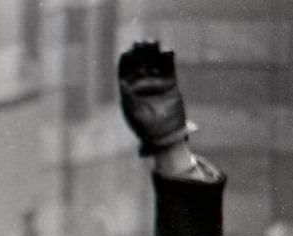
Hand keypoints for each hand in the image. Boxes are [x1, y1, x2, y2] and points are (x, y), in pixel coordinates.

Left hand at [118, 41, 190, 155]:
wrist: (164, 136)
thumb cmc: (144, 128)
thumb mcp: (133, 114)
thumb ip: (128, 98)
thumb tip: (122, 84)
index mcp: (129, 89)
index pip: (125, 70)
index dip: (126, 60)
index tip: (127, 52)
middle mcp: (141, 83)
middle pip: (140, 62)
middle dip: (140, 52)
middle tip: (141, 42)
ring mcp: (156, 82)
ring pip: (154, 62)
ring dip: (153, 52)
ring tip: (153, 42)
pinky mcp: (170, 83)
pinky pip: (169, 68)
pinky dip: (168, 58)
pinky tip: (167, 50)